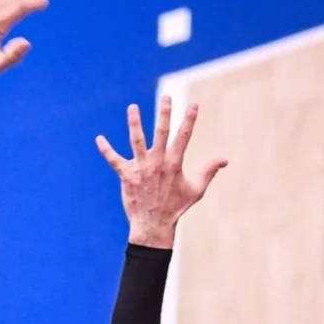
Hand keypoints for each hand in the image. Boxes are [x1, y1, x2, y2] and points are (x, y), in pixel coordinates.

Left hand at [96, 98, 227, 247]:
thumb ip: (209, 172)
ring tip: (132, 107)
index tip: (193, 105)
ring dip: (134, 123)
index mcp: (174, 164)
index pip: (184, 137)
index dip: (189, 120)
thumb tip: (224, 160)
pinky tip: (99, 139)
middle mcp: (157, 163)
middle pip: (161, 133)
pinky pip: (114, 160)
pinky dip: (106, 150)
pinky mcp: (126, 176)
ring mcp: (141, 168)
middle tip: (166, 97)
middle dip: (164, 114)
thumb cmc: (175, 207)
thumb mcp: (196, 190)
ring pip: (136, 141)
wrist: (154, 226)